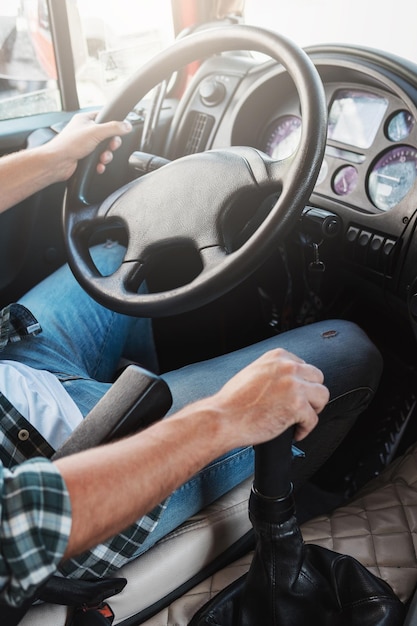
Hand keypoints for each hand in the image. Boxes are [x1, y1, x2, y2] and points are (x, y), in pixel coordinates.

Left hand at [46, 111, 132, 180]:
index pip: (104, 117)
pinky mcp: (85, 158)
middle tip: (111, 147)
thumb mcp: (95, 132)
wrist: (58, 163)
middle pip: (107, 136)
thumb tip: (127, 126)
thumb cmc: (69, 144)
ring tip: (102, 159)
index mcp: (85, 120)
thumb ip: (113, 128)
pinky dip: (100, 164)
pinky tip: (98, 166)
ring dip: (106, 156)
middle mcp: (85, 131)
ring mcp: (85, 145)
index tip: (120, 130)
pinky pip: (99, 160)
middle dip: (111, 145)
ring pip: (104, 150)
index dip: (113, 124)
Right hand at [214, 348, 328, 446]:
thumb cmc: (233, 401)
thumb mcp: (254, 372)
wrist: (223, 418)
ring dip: (313, 410)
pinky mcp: (297, 405)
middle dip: (311, 394)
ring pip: (322, 396)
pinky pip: (313, 419)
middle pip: (318, 378)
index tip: (297, 394)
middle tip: (302, 407)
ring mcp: (294, 385)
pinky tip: (294, 432)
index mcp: (278, 357)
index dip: (303, 383)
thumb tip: (290, 381)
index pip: (305, 366)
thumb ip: (274, 372)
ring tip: (300, 418)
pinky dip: (305, 429)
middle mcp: (288, 367)